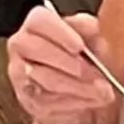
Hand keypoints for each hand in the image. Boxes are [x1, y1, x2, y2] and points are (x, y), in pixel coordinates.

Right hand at [7, 4, 117, 123]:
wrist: (78, 89)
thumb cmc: (82, 58)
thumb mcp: (91, 38)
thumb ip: (90, 30)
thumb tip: (91, 27)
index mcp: (36, 24)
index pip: (40, 20)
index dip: (60, 33)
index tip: (80, 46)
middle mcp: (21, 46)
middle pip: (36, 49)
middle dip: (68, 62)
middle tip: (96, 73)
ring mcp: (20, 74)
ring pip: (44, 79)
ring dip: (78, 86)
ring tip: (102, 90)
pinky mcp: (27, 100)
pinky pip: (49, 102)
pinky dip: (74, 102)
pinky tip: (92, 100)